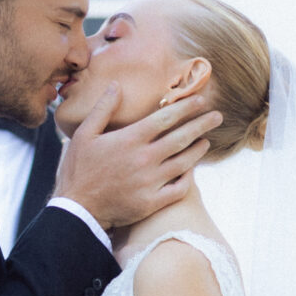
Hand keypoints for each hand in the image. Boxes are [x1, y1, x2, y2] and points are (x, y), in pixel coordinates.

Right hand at [55, 89, 223, 233]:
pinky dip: (188, 178)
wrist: (77, 210)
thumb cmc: (78, 171)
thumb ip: (103, 109)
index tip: (200, 100)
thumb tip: (117, 86)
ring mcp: (150, 182)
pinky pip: (179, 189)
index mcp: (130, 139)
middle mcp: (144, 159)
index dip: (186, 107)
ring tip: (206, 141)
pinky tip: (191, 170)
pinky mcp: (151, 203)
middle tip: (217, 116)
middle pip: (181, 137)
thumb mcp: (84, 135)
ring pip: (184, 163)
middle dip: (202, 124)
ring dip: (198, 149)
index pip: (166, 118)